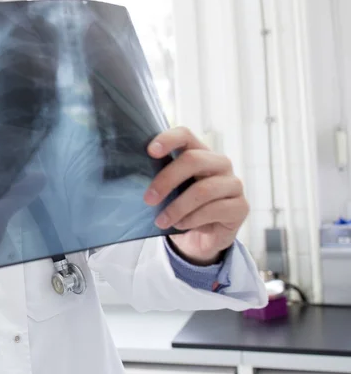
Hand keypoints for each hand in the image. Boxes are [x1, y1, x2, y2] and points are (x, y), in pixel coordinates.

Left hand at [144, 127, 247, 265]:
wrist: (202, 237)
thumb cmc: (182, 207)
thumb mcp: (170, 191)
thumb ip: (160, 179)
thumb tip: (133, 176)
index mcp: (200, 152)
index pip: (186, 135)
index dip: (169, 139)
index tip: (150, 151)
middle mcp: (220, 163)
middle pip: (193, 160)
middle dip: (167, 180)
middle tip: (148, 199)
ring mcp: (233, 184)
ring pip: (203, 190)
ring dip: (177, 207)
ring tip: (161, 221)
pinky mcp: (240, 207)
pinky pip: (214, 210)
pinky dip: (192, 219)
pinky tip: (180, 225)